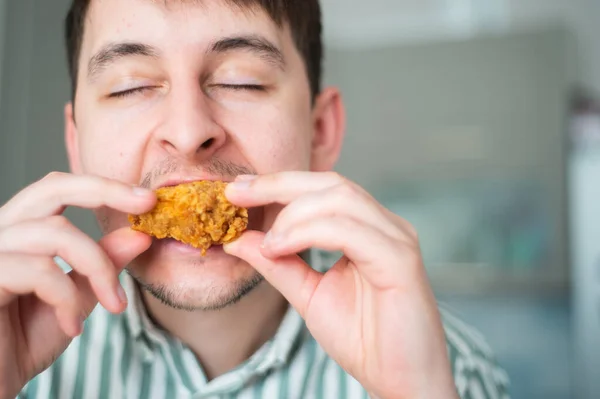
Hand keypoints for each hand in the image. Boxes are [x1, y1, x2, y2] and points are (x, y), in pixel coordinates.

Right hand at [0, 172, 154, 398]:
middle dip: (105, 191)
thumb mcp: (74, 298)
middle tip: (147, 203)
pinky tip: (71, 326)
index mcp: (19, 231)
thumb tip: (139, 236)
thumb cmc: (21, 341)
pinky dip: (67, 298)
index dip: (103, 186)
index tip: (148, 197)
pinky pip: (39, 270)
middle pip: (51, 188)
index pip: (58, 189)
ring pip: (56, 232)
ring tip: (114, 305)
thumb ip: (101, 266)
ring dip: (98, 268)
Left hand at [224, 172, 458, 398]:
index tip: (236, 190)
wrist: (399, 381)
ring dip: (292, 214)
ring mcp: (397, 240)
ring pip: (340, 200)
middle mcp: (386, 226)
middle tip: (237, 194)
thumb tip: (239, 239)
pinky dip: (309, 232)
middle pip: (331, 184)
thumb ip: (278, 264)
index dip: (278, 184)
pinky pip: (350, 231)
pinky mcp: (401, 261)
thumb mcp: (309, 294)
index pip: (323, 189)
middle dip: (279, 185)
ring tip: (267, 241)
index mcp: (368, 229)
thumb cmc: (363, 338)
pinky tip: (282, 247)